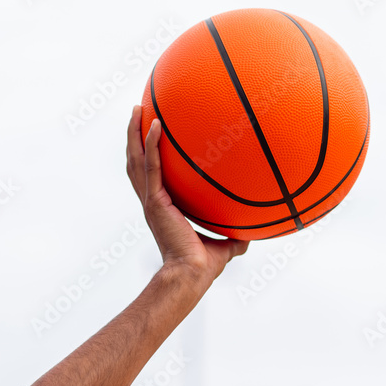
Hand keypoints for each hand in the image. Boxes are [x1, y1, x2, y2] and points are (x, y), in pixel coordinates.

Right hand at [126, 105, 247, 286]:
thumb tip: (252, 234)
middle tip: (137, 113)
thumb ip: (234, 237)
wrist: (191, 276)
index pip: (150, 177)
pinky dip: (150, 145)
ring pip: (136, 161)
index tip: (148, 137)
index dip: (146, 156)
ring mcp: (151, 201)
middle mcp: (152, 202)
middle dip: (133, 137)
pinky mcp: (155, 201)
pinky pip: (151, 166)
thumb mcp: (224, 246)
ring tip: (137, 109)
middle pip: (135, 163)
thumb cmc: (203, 267)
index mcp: (162, 209)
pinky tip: (155, 124)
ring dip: (134, 134)